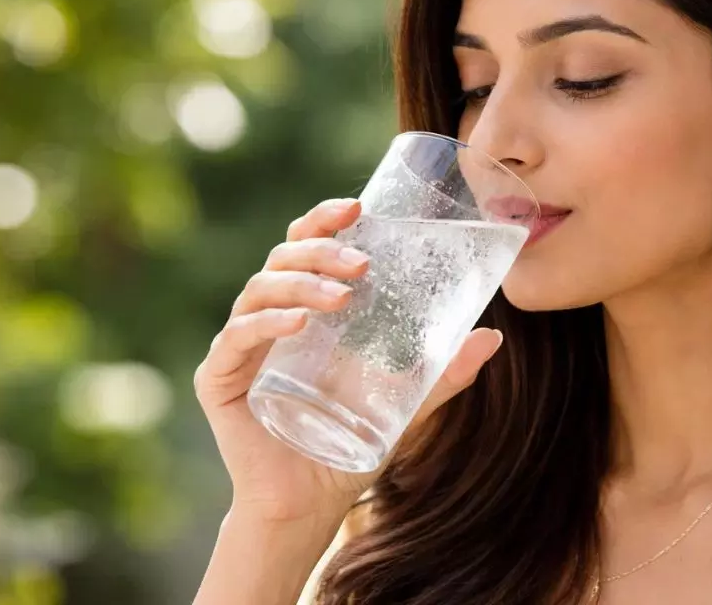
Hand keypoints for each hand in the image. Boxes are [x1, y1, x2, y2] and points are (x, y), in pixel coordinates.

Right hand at [193, 198, 504, 526]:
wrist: (311, 504)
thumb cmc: (352, 444)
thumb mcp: (408, 402)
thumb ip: (444, 372)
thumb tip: (492, 337)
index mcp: (306, 309)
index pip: (307, 246)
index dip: (325, 220)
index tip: (358, 206)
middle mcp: (269, 318)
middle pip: (283, 258)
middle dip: (322, 250)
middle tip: (363, 263)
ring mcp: (241, 346)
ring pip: (260, 290)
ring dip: (301, 284)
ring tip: (340, 297)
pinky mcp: (219, 379)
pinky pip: (237, 338)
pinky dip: (266, 324)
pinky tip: (297, 325)